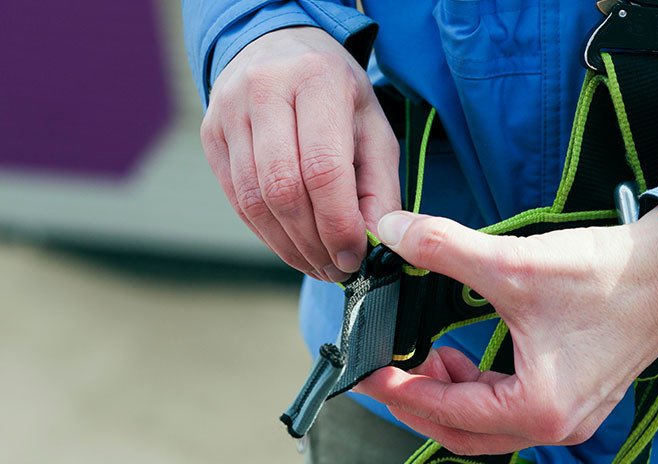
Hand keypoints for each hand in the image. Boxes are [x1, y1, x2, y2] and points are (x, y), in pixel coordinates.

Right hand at [200, 27, 400, 281]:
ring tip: (318, 264)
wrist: (280, 49)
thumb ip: (379, 187)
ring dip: (289, 246)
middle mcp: (265, 90)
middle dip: (313, 242)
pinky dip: (267, 234)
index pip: (323, 168)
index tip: (355, 257)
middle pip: (283, 189)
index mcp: (316, 81)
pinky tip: (292, 246)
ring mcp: (229, 112)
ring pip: (254, 200)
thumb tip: (374, 243)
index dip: (338, 223)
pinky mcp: (210, 134)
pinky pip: (237, 199)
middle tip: (337, 269)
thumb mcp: (373, 128)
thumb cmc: (337, 95)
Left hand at [356, 207, 657, 454]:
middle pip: (465, 432)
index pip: (447, 413)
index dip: (398, 392)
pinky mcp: (575, 394)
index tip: (366, 373)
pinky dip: (478, 388)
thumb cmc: (606, 275)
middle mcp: (557, 424)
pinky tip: (464, 357)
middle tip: (386, 372)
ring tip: (425, 358)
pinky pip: (510, 407)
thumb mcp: (512, 262)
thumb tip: (393, 231)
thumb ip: (443, 247)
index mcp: (540, 408)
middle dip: (420, 402)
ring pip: (487, 423)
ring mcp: (569, 414)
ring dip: (449, 396)